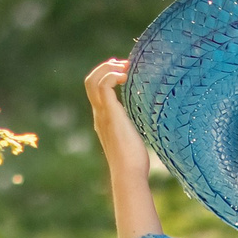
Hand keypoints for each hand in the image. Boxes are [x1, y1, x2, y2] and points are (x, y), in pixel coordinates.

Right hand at [86, 58, 148, 182]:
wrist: (128, 173)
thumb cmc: (134, 161)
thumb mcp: (133, 138)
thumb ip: (133, 128)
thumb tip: (148, 125)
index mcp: (104, 118)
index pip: (96, 90)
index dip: (106, 75)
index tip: (124, 71)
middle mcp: (99, 114)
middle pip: (90, 82)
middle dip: (105, 67)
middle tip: (124, 64)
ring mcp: (102, 114)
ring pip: (92, 81)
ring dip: (107, 68)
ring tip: (124, 67)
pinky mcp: (110, 114)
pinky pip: (103, 87)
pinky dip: (112, 75)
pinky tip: (125, 76)